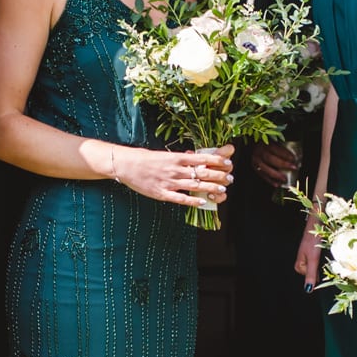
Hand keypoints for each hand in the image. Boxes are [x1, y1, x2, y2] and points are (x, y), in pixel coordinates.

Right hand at [112, 145, 232, 210]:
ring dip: (211, 188)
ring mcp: (169, 182)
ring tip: (223, 190)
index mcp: (177, 157)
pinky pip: (180, 199)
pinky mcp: (162, 193)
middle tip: (230, 178)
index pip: (202, 158)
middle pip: (202, 172)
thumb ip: (181, 158)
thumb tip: (197, 157)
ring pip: (195, 186)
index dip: (217, 161)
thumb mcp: (165, 154)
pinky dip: (192, 201)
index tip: (229, 162)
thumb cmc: (146, 159)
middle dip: (219, 175)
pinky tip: (203, 202)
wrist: (126, 164)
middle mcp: (175, 169)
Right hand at [251, 142, 300, 187]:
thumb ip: (282, 149)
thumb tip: (296, 159)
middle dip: (283, 164)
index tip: (294, 159)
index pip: (276, 149)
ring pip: (265, 169)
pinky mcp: (254, 167)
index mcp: (266, 144)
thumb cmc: (268, 145)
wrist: (254, 146)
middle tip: (293, 168)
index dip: (285, 154)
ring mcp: (256, 160)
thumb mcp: (275, 143)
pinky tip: (277, 184)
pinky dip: (270, 180)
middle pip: (270, 159)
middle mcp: (259, 152)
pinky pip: (262, 175)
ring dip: (276, 175)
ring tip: (284, 179)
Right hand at [297, 218, 322, 287]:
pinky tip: (325, 251)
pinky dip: (324, 258)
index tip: (323, 265)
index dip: (319, 274)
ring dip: (324, 262)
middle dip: (322, 267)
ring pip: (319, 266)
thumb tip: (308, 290)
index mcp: (299, 266)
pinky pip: (320, 260)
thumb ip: (311, 274)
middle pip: (315, 273)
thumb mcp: (313, 259)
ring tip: (324, 253)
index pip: (312, 278)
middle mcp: (302, 262)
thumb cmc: (313, 239)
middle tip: (323, 257)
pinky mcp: (313, 252)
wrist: (317, 223)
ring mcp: (308, 257)